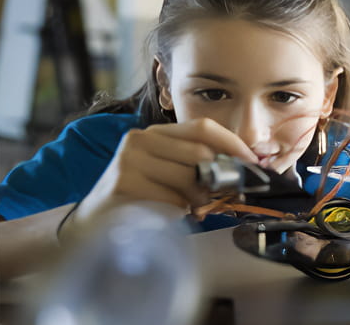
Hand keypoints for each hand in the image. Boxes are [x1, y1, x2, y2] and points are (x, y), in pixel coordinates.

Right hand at [76, 118, 257, 225]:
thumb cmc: (143, 198)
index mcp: (156, 134)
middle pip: (200, 153)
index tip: (254, 163)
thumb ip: (201, 168)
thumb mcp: (172, 175)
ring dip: (199, 200)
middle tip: (224, 197)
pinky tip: (170, 215)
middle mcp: (140, 140)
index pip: (203, 127)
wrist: (95, 222)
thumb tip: (245, 170)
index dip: (233, 144)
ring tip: (192, 209)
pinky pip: (171, 200)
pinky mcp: (123, 185)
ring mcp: (129, 161)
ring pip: (189, 179)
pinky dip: (179, 212)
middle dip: (220, 179)